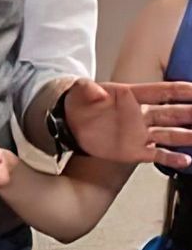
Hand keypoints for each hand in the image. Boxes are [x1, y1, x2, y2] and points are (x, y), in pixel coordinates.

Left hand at [65, 79, 191, 167]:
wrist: (70, 124)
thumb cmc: (79, 103)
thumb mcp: (79, 89)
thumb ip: (87, 88)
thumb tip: (97, 92)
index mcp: (130, 96)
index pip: (160, 92)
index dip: (179, 90)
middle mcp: (139, 114)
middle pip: (171, 113)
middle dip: (189, 112)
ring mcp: (138, 133)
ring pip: (169, 134)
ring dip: (186, 135)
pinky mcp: (134, 149)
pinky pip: (157, 154)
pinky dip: (171, 158)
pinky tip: (186, 161)